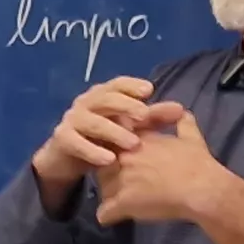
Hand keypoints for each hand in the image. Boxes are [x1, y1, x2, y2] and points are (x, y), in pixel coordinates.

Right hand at [32, 75, 154, 203]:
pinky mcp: (62, 139)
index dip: (131, 85)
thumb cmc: (101, 138)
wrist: (66, 158)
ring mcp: (72, 120)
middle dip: (125, 106)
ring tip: (132, 143)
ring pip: (92, 122)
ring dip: (113, 132)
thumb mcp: (127, 128)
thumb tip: (181, 110)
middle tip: (144, 116)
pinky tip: (109, 160)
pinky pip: (77, 143)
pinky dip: (93, 151)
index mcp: (101, 95)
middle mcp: (85, 103)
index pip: (117, 84)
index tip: (149, 91)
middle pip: (105, 99)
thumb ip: (152, 119)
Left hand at [93, 101, 233, 227]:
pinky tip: (114, 218)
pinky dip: (108, 216)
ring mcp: (121, 179)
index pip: (112, 143)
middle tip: (124, 186)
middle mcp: (125, 157)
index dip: (115, 154)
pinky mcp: (123, 203)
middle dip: (110, 175)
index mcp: (138, 140)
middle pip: (103, 166)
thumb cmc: (199, 163)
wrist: (202, 188)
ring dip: (110, 196)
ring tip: (121, 204)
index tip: (123, 164)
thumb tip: (184, 115)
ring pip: (103, 189)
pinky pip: (104, 213)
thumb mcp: (192, 137)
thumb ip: (184, 124)